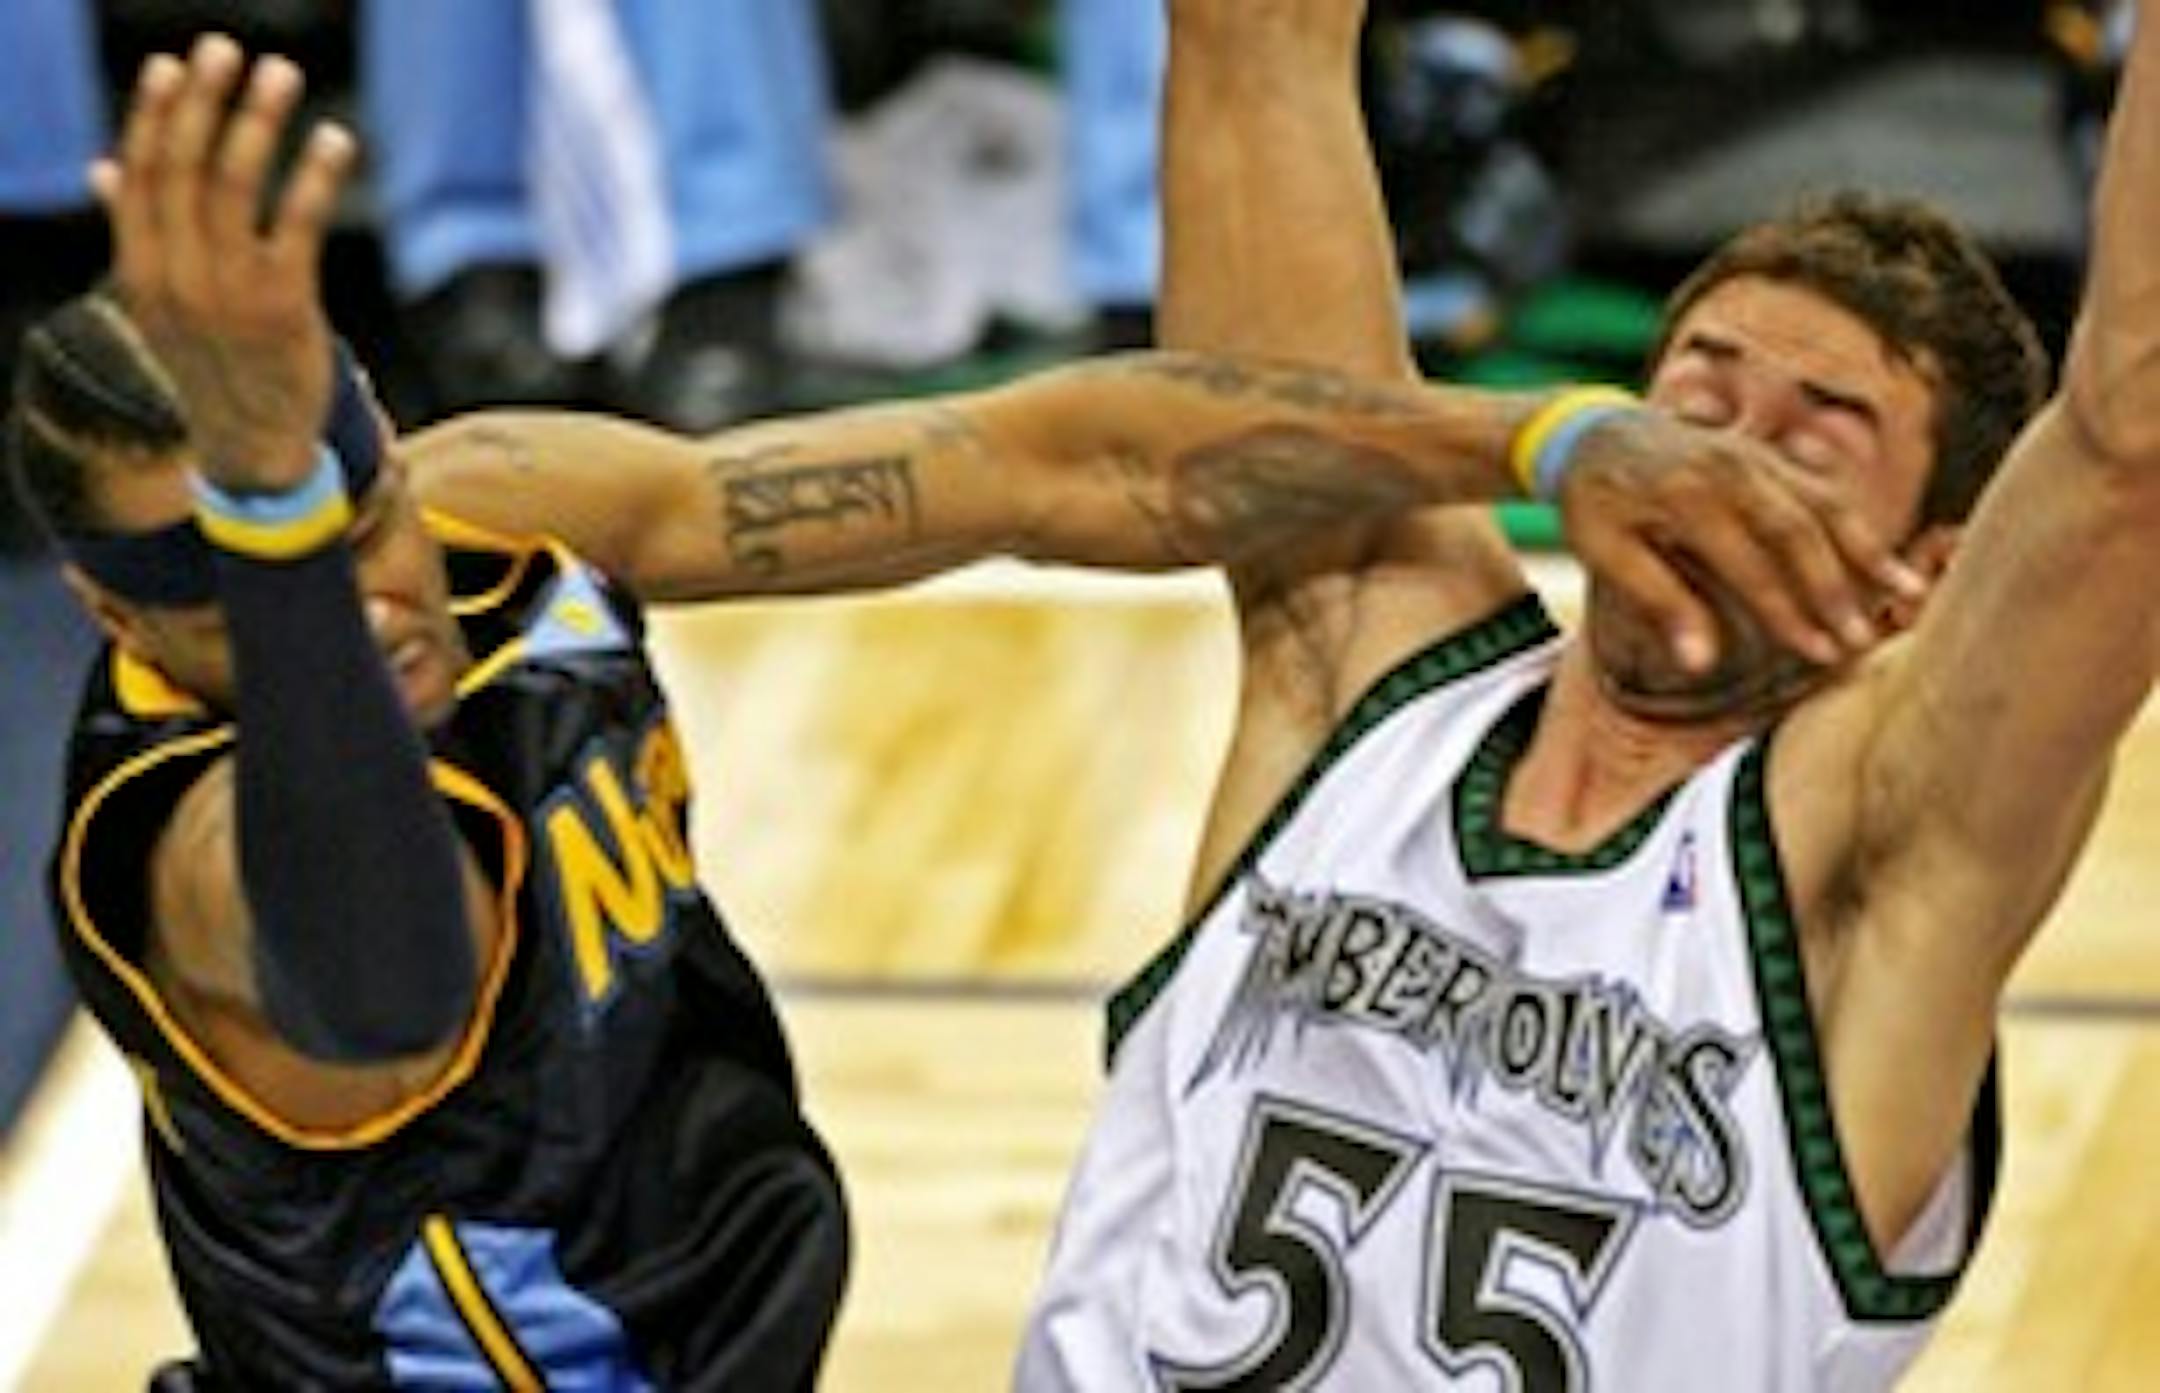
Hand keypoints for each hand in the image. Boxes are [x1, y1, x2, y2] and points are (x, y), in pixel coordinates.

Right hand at [89, 34, 356, 492]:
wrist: (252, 448)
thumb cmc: (214, 364)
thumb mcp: (163, 302)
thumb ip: (139, 232)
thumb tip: (105, 170)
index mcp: (143, 269)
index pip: (142, 176)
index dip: (157, 116)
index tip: (173, 66)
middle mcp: (177, 275)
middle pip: (185, 168)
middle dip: (205, 102)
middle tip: (226, 48)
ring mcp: (228, 290)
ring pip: (236, 185)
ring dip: (258, 122)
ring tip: (281, 73)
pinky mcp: (283, 305)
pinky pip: (299, 224)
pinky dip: (316, 176)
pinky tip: (335, 139)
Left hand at [1558, 407, 1926, 670]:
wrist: (1591, 433)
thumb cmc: (1594, 504)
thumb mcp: (1605, 553)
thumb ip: (1659, 602)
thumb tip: (1702, 665)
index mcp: (1689, 496)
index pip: (1751, 564)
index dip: (1788, 612)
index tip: (1818, 654)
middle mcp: (1732, 468)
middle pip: (1800, 531)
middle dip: (1835, 589)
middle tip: (1862, 640)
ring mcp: (1755, 456)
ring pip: (1826, 503)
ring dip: (1868, 551)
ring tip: (1909, 596)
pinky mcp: (1767, 455)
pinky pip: (1821, 488)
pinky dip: (1855, 524)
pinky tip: (1882, 560)